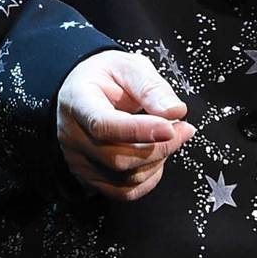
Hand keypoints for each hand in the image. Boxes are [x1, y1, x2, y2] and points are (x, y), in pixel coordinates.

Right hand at [56, 49, 195, 202]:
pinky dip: (147, 179)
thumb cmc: (107, 76)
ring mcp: (78, 160)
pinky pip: (122, 192)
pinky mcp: (88, 177)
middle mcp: (72, 136)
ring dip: (157, 163)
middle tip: (184, 129)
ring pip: (122, 180)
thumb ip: (151, 87)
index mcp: (78, 101)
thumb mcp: (129, 66)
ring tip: (171, 137)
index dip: (138, 130)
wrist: (84, 89)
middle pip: (116, 158)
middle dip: (159, 148)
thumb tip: (176, 111)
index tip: (170, 127)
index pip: (103, 124)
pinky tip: (157, 157)